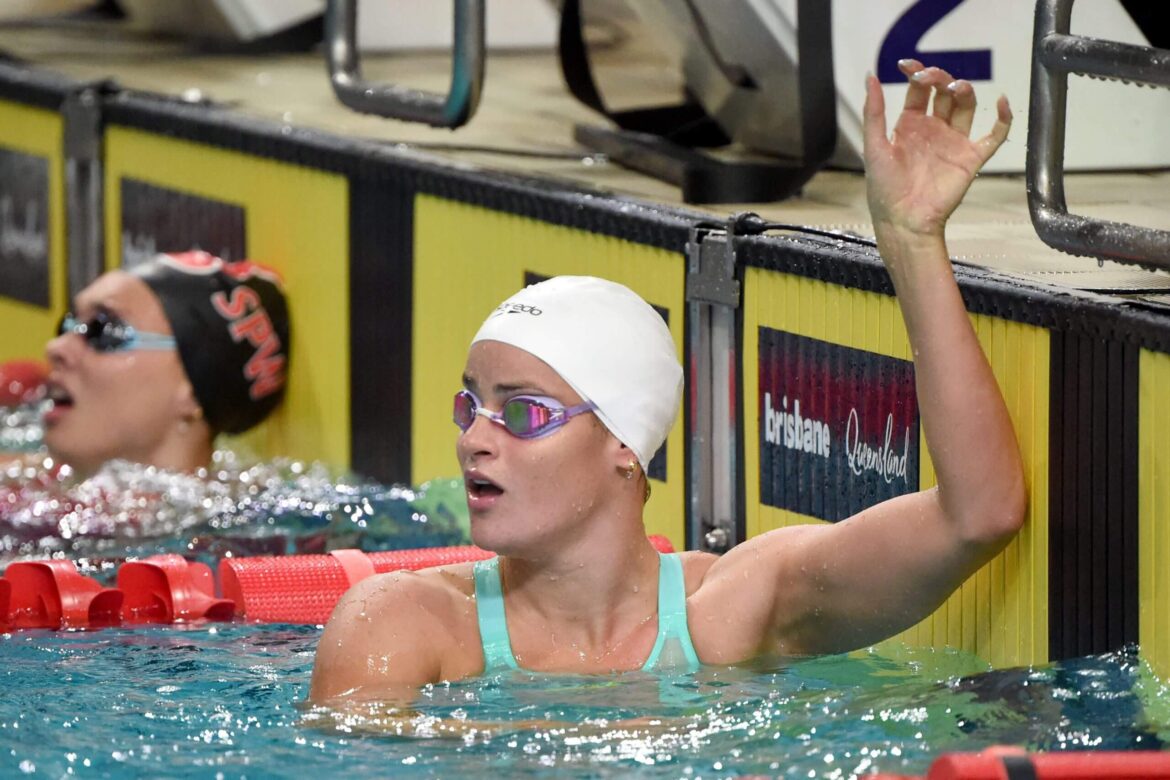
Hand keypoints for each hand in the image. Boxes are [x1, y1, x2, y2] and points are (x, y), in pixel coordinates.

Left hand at [863, 59, 1011, 239]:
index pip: (919, 90)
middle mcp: (934, 129)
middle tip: (929, 78)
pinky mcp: (971, 158)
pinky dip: (1003, 118)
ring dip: (964, 92)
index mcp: (910, 125)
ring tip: (956, 87)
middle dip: (939, 79)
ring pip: (966, 107)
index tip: (909, 66)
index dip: (917, 74)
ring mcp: (954, 142)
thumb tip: (871, 76)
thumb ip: (874, 112)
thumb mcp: (874, 146)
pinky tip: (1002, 101)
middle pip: (944, 93)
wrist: (903, 220)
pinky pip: (994, 135)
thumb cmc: (884, 189)